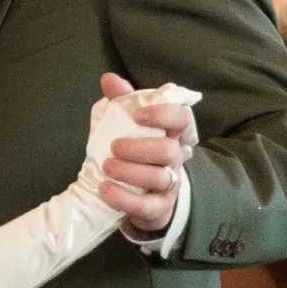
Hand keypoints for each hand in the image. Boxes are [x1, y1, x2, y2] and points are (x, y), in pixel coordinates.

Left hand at [88, 70, 194, 241]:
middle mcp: (175, 159)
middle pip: (170, 151)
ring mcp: (169, 185)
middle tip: (114, 146)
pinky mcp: (158, 208)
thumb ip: (121, 103)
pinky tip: (105, 190)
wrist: (141, 196)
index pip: (182, 119)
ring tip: (106, 166)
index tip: (138, 114)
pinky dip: (124, 198)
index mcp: (171, 135)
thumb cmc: (135, 154)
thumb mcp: (126, 127)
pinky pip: (146, 206)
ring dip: (130, 172)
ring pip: (159, 178)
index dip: (164, 114)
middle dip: (141, 148)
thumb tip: (109, 79)